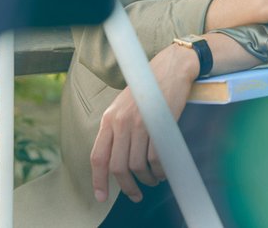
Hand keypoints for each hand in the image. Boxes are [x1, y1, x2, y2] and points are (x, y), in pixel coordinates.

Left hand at [90, 43, 198, 203]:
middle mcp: (121, 121)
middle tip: (136, 194)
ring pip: (137, 166)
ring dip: (147, 179)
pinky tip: (163, 170)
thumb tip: (115, 162)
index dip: (98, 181)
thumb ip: (117, 130)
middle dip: (127, 186)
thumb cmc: (148, 89)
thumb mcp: (124, 106)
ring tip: (154, 179)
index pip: (97, 156)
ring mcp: (139, 123)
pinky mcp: (158, 124)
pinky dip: (160, 171)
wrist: (170, 69)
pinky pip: (156, 159)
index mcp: (109, 118)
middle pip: (118, 167)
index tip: (102, 197)